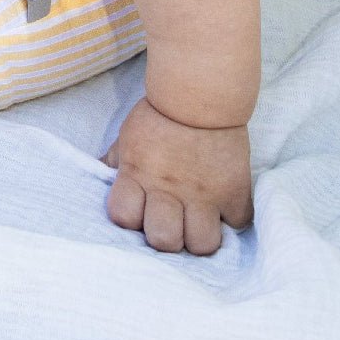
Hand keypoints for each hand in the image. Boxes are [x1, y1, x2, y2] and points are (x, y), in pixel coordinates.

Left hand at [100, 95, 253, 254]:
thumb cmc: (159, 115)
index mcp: (138, 174)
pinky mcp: (235, 191)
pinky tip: (224, 205)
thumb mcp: (128, 136)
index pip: (123, 217)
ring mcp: (204, 194)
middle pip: (164, 241)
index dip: (129, 218)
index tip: (139, 208)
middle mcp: (169, 189)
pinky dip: (232, 218)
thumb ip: (116, 162)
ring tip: (198, 221)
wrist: (201, 94)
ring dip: (199, 237)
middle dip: (166, 237)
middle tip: (172, 220)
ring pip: (203, 245)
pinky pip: (238, 224)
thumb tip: (101, 178)